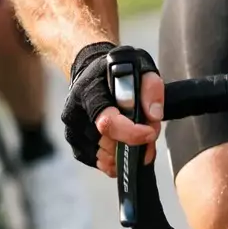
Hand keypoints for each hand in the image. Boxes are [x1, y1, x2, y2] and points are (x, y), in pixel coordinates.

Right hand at [60, 42, 164, 175]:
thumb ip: (150, 87)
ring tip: (137, 134)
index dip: (131, 133)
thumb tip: (154, 116)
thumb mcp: (138, 65)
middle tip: (149, 130)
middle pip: (109, 143)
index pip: (107, 122)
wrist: (90, 73)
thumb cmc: (114, 70)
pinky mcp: (77, 147)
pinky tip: (124, 143)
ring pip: (107, 157)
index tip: (150, 133)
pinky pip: (103, 163)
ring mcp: (73, 133)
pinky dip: (118, 159)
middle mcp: (74, 114)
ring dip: (128, 152)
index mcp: (88, 92)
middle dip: (135, 141)